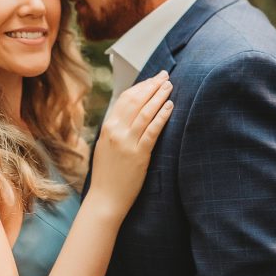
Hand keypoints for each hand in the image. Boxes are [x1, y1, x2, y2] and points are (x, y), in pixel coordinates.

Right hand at [89, 70, 172, 218]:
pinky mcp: (139, 154)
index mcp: (107, 127)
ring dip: (159, 97)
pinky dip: (161, 116)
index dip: (141, 86)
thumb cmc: (107, 175)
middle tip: (165, 76)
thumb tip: (130, 113)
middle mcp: (115, 131)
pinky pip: (152, 130)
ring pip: (145, 112)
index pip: (125, 99)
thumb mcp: (106, 146)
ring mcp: (127, 142)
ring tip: (169, 86)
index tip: (152, 79)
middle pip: (136, 101)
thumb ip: (116, 129)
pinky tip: (170, 106)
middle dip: (152, 86)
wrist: (105, 199)